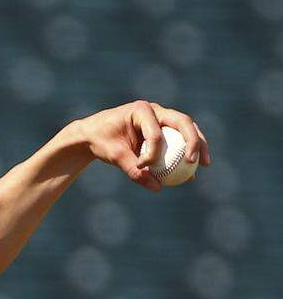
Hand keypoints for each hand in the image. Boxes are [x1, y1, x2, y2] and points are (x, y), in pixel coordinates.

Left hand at [74, 100, 210, 191]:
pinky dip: (186, 154)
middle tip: (196, 161)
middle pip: (183, 123)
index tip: (141, 166)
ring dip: (198, 145)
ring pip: (186, 130)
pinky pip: (178, 141)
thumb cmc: (101, 140)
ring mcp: (161, 119)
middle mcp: (155, 111)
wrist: (92, 135)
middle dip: (194, 141)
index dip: (152, 153)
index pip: (155, 133)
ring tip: (204, 165)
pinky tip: (191, 173)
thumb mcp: (114, 156)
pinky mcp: (163, 130)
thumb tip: (157, 188)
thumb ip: (134, 171)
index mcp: (141, 110)